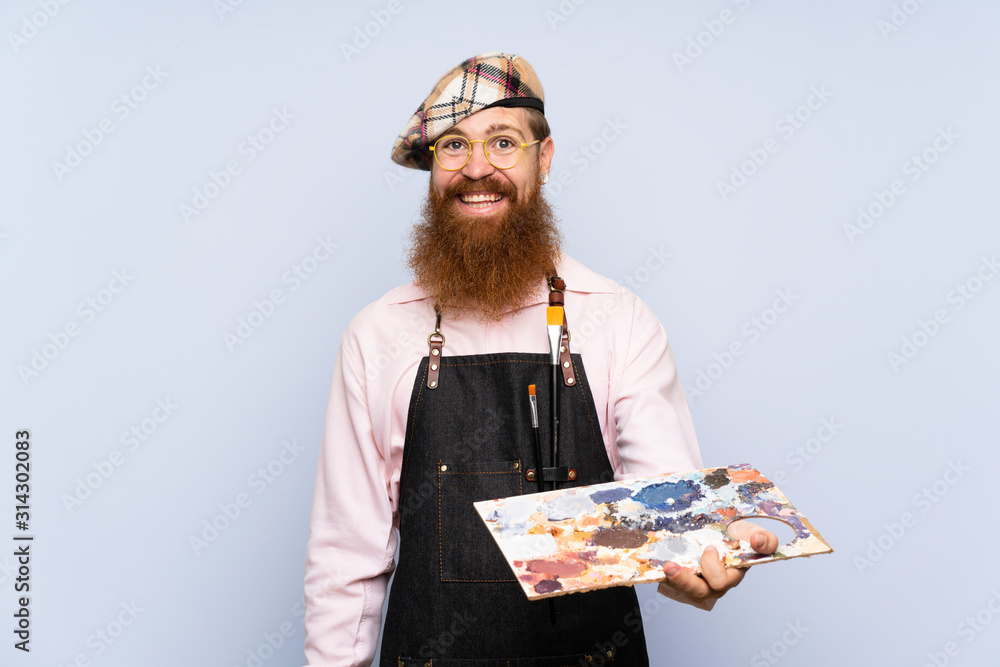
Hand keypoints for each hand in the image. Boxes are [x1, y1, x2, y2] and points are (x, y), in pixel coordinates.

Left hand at [656, 525, 777, 610]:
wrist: (712, 530)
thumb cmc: (734, 535)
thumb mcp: (750, 532)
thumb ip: (765, 539)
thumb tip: (758, 541)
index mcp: (732, 574)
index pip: (723, 581)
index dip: (714, 569)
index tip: (709, 548)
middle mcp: (714, 584)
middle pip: (701, 591)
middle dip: (686, 581)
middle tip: (672, 566)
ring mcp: (697, 584)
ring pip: (684, 591)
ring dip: (672, 581)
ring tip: (664, 568)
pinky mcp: (681, 583)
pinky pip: (670, 586)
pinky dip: (661, 577)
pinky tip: (656, 566)